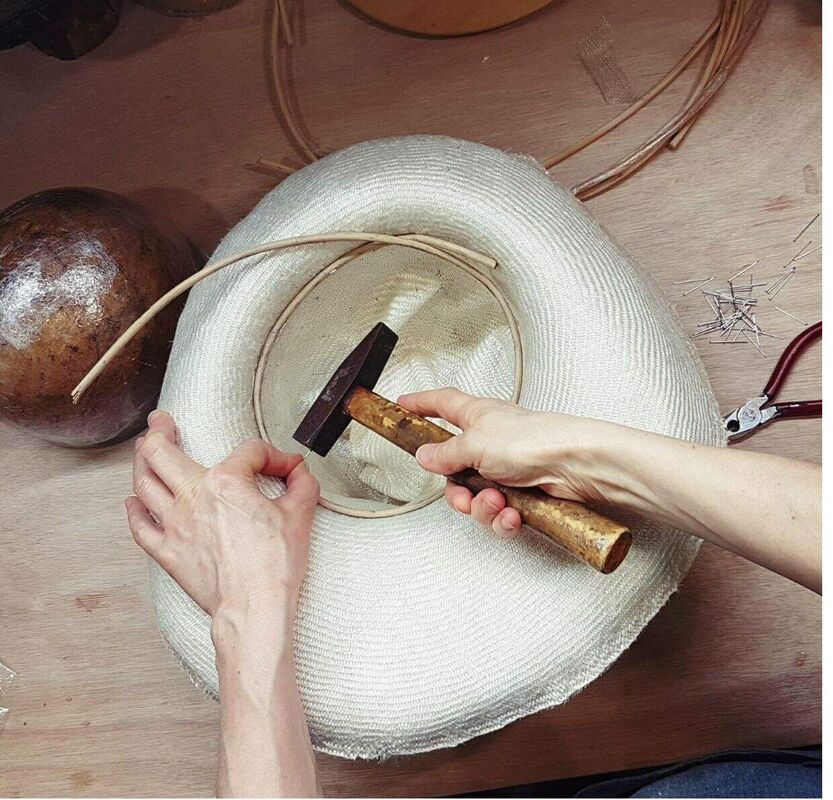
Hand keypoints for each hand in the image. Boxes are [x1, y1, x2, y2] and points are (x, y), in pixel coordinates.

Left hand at [126, 411, 319, 621]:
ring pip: (143, 483)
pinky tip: (133, 501)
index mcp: (227, 482)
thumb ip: (302, 484)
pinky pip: (140, 526)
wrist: (254, 606)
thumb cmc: (274, 566)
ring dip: (140, 461)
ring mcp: (174, 524)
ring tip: (142, 449)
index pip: (248, 452)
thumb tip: (300, 472)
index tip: (283, 468)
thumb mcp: (301, 515)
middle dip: (159, 430)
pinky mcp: (167, 552)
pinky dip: (134, 510)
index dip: (271, 456)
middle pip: (160, 452)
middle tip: (161, 420)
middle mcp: (193, 497)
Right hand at [397, 388, 618, 535]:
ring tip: (496, 502)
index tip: (404, 405)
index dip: (422, 404)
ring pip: (476, 497)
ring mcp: (508, 469)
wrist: (576, 466)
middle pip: (456, 469)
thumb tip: (426, 455)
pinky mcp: (524, 494)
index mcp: (478, 416)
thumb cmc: (535, 439)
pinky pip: (499, 514)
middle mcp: (492, 441)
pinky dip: (503, 519)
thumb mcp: (475, 443)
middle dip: (457, 492)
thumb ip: (446, 452)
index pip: (443, 404)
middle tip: (462, 496)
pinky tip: (512, 515)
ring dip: (482, 507)